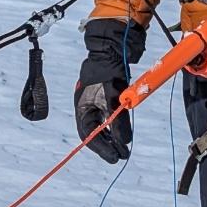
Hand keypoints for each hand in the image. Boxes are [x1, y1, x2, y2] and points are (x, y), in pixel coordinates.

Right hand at [74, 18, 145, 163]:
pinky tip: (122, 133)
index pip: (89, 135)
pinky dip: (114, 127)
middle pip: (95, 133)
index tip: (114, 158)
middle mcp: (86, 107)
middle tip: (122, 155)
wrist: (111, 48)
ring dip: (112, 138)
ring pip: (101, 126)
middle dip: (108, 145)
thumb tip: (124, 142)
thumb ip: (118, 120)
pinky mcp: (104, 97)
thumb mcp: (113, 97)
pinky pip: (107, 117)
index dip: (101, 148)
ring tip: (124, 148)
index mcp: (82, 108)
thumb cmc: (107, 70)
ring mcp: (95, 102)